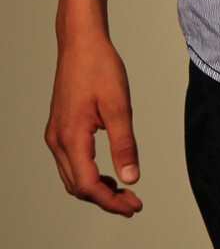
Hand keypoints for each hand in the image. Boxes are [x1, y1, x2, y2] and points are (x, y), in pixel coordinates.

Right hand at [45, 33, 141, 215]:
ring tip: (123, 191)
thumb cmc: (99, 67)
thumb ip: (124, 144)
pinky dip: (88, 174)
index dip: (111, 201)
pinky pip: (71, 163)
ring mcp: (56, 135)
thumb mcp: (119, 106)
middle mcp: (57, 140)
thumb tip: (131, 178)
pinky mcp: (59, 128)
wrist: (81, 42)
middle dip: (105, 199)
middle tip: (133, 203)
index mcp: (70, 137)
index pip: (88, 186)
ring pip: (72, 177)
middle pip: (78, 187)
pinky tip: (108, 172)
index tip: (134, 206)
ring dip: (96, 189)